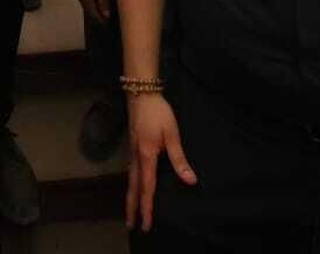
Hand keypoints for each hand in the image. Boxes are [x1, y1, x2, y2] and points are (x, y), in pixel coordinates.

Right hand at [71, 0, 110, 23]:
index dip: (98, 20)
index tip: (106, 25)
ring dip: (92, 7)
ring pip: (85, 2)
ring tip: (101, 12)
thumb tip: (106, 15)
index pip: (91, 12)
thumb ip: (103, 0)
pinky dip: (90, 0)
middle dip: (95, 15)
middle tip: (104, 21)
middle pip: (87, 8)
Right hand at [125, 93, 194, 232]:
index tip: (147, 223)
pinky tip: (133, 186)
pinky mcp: (133, 146)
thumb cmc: (159, 113)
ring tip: (130, 211)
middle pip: (133, 188)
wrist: (141, 93)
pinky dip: (130, 184)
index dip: (147, 207)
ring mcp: (132, 152)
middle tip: (132, 226)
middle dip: (132, 208)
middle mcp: (136, 157)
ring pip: (129, 180)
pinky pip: (130, 171)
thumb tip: (190, 180)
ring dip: (130, 197)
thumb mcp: (173, 134)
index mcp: (147, 157)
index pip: (147, 188)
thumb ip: (179, 159)